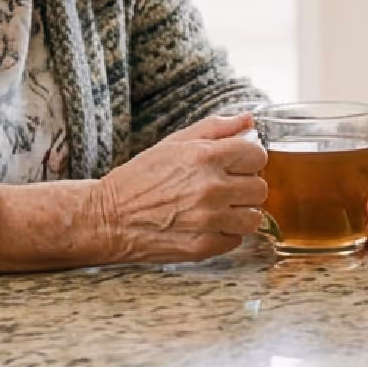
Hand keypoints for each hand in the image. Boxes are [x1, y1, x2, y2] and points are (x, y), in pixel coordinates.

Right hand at [90, 112, 269, 260]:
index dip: (249, 159)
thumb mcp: (174, 143)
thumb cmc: (140, 178)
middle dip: (245, 186)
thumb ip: (215, 129)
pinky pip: (237, 239)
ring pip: (254, 217)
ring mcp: (209, 220)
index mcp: (205, 157)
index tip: (237, 164)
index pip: (258, 155)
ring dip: (240, 213)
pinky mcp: (204, 246)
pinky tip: (205, 225)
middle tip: (224, 187)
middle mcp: (211, 188)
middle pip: (260, 187)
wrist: (107, 218)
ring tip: (218, 209)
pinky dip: (225, 233)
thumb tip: (249, 120)